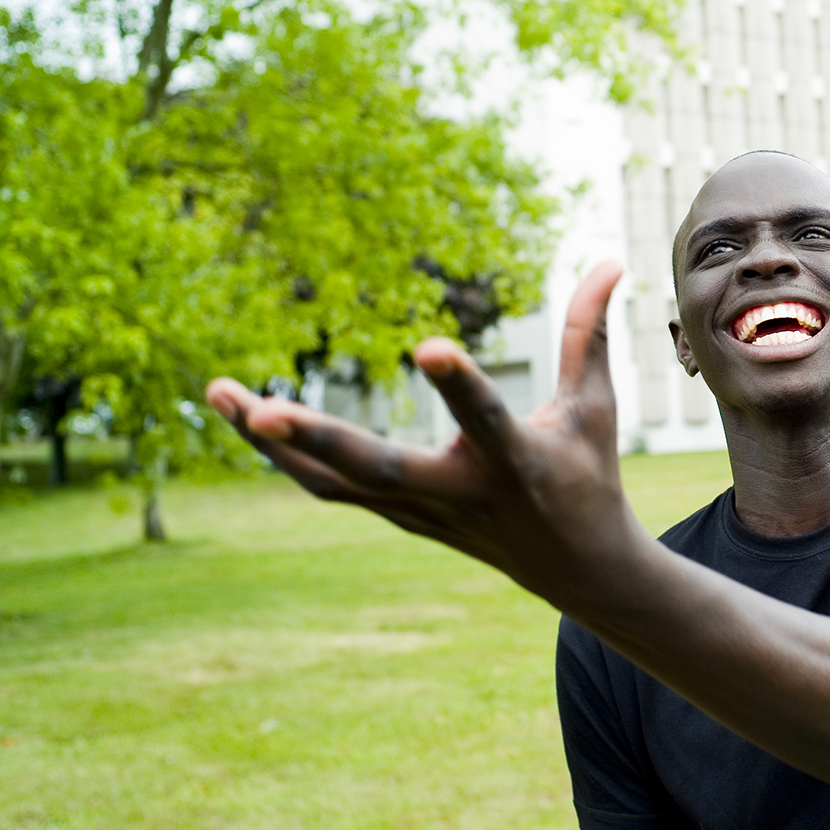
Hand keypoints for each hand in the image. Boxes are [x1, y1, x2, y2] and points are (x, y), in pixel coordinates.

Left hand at [204, 261, 643, 603]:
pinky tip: (245, 418)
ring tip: (217, 393)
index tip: (429, 346)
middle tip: (260, 412)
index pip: (485, 420)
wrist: (576, 568)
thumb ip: (589, 334)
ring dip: (275, 444)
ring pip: (334, 483)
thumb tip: (612, 261)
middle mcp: (460, 492)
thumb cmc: (589, 473)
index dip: (459, 386)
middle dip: (320, 442)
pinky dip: (286, 458)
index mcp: (516, 463)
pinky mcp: (398, 516)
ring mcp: (420, 512)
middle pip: (378, 471)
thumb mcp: (595, 406)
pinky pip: (329, 488)